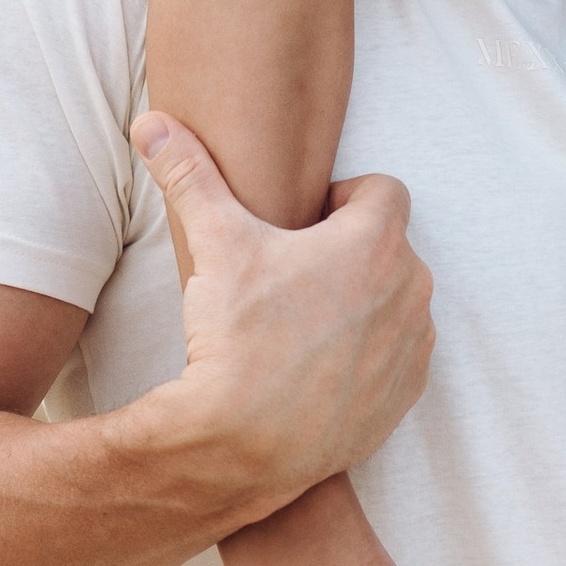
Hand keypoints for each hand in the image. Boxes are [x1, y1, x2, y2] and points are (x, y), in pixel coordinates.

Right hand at [118, 117, 434, 524]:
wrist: (246, 443)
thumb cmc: (238, 337)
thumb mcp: (214, 245)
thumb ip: (189, 174)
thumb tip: (152, 122)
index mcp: (377, 241)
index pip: (383, 191)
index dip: (343, 200)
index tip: (306, 224)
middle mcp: (411, 289)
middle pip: (390, 248)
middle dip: (350, 254)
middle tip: (293, 276)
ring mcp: (414, 345)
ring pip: (396, 302)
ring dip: (363, 303)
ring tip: (304, 324)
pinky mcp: (406, 393)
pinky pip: (397, 356)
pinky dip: (368, 355)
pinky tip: (319, 366)